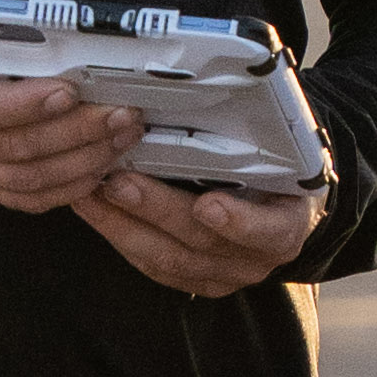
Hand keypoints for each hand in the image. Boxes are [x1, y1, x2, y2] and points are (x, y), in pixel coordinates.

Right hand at [0, 0, 146, 212]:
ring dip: (80, 161)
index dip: (23, 104)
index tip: (68, 91)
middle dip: (73, 131)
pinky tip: (98, 168)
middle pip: (8, 147)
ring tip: (121, 136)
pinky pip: (20, 195)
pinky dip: (64, 187)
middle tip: (119, 111)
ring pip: (21, 178)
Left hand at [76, 162, 324, 299]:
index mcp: (286, 226)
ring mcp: (222, 276)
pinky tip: (92, 208)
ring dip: (123, 224)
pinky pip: (150, 263)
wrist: (281, 208)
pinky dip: (117, 233)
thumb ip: (253, 143)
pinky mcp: (192, 281)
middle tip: (120, 182)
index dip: (239, 222)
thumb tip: (213, 95)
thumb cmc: (278, 172)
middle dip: (157, 211)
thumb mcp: (281, 156)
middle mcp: (255, 259)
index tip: (209, 205)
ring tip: (91, 192)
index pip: (269, 230)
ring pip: (167, 258)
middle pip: (203, 242)